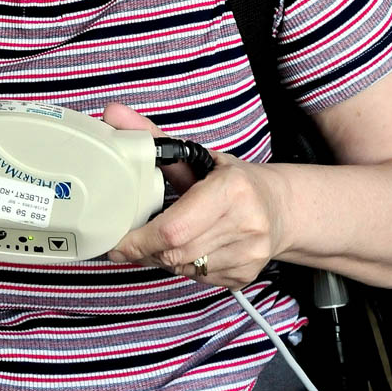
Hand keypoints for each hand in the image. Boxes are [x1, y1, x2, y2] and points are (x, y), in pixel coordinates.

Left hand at [102, 103, 289, 288]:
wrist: (279, 207)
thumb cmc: (231, 180)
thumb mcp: (196, 155)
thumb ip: (151, 136)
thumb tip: (112, 112)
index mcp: (231, 189)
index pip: (174, 228)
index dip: (140, 239)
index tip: (117, 241)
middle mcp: (245, 224)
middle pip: (175, 252)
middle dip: (144, 249)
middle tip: (126, 242)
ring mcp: (248, 255)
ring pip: (184, 267)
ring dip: (161, 258)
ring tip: (156, 240)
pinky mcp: (244, 275)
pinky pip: (197, 278)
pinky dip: (181, 265)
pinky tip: (183, 248)